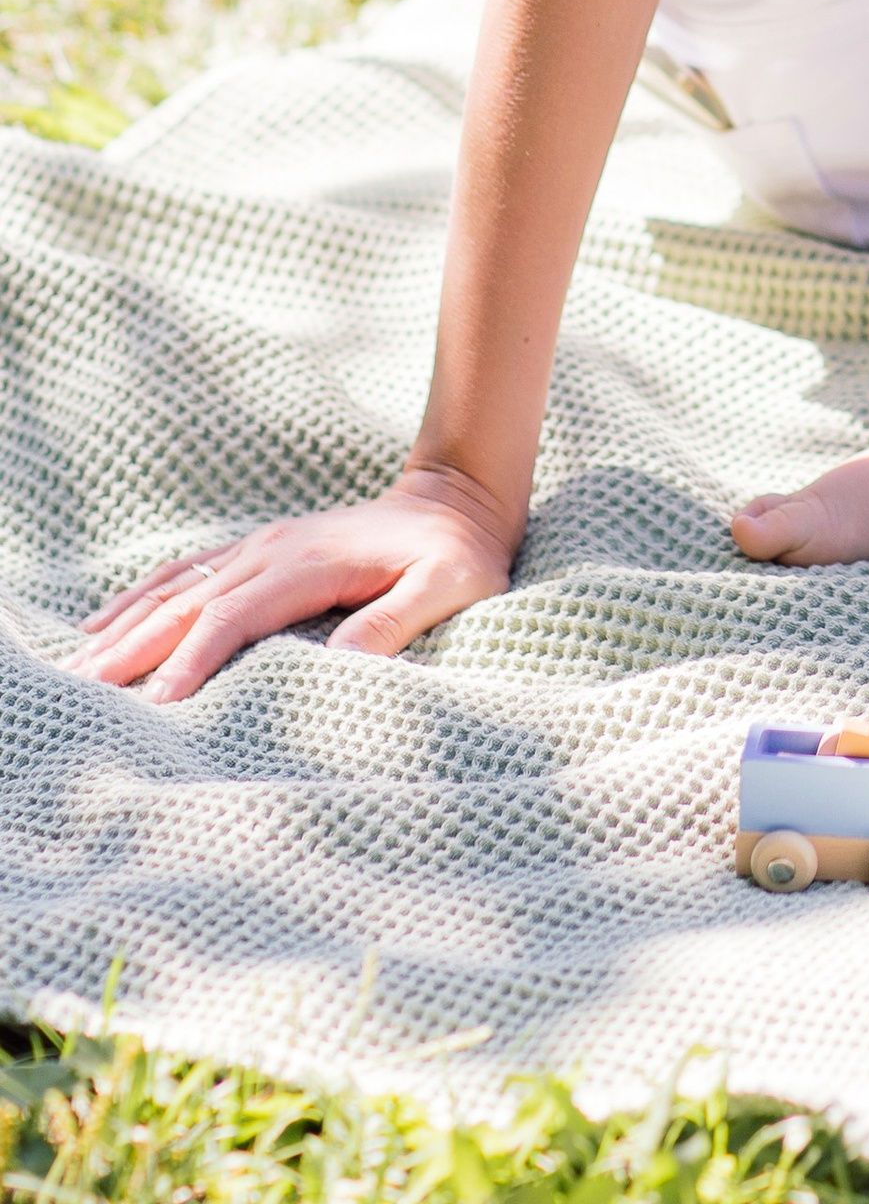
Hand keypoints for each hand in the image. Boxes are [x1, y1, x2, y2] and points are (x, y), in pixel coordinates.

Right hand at [68, 466, 517, 702]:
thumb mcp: (451, 585)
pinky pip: (184, 573)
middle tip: (81, 692)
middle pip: (187, 605)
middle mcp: (270, 551)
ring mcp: (259, 547)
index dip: (194, 660)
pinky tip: (106, 623)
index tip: (158, 704)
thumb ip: (398, 620)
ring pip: (174, 589)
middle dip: (133, 650)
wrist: (455, 499)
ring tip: (75, 667)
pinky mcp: (257, 550)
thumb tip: (343, 665)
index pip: (235, 619)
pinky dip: (140, 597)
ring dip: (124, 628)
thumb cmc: (459, 554)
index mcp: (308, 564)